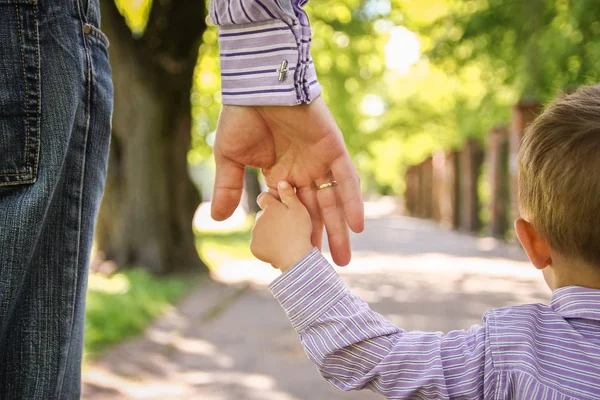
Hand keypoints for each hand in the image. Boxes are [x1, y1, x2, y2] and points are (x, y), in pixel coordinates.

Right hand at [211, 97, 363, 265]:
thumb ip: (228, 187)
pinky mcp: (333, 149)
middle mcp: (302, 172)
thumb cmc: (242, 116)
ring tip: (342, 260)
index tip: (292, 259)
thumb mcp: (230, 158)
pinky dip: (352, 201)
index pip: (289, 212)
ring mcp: (319, 162)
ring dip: (339, 229)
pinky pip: (346, 179)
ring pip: (332, 201)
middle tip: (322, 269)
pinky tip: (357, 226)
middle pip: (314, 212)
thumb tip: (218, 219)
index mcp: (279, 176)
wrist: (259, 85)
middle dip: (318, 240)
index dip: (291, 234)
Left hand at [250, 181, 313, 270]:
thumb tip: (281, 182)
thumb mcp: (299, 210)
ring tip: (284, 240)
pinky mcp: (254, 247)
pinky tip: (278, 249)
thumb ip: (289, 195)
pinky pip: (259, 244)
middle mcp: (259, 218)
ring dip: (269, 232)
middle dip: (270, 218)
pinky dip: (266, 246)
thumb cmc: (300, 231)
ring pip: (260, 229)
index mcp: (270, 207)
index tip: (278, 207)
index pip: (263, 197)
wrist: (294, 256)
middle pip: (262, 215)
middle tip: (285, 227)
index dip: (270, 200)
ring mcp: (255, 233)